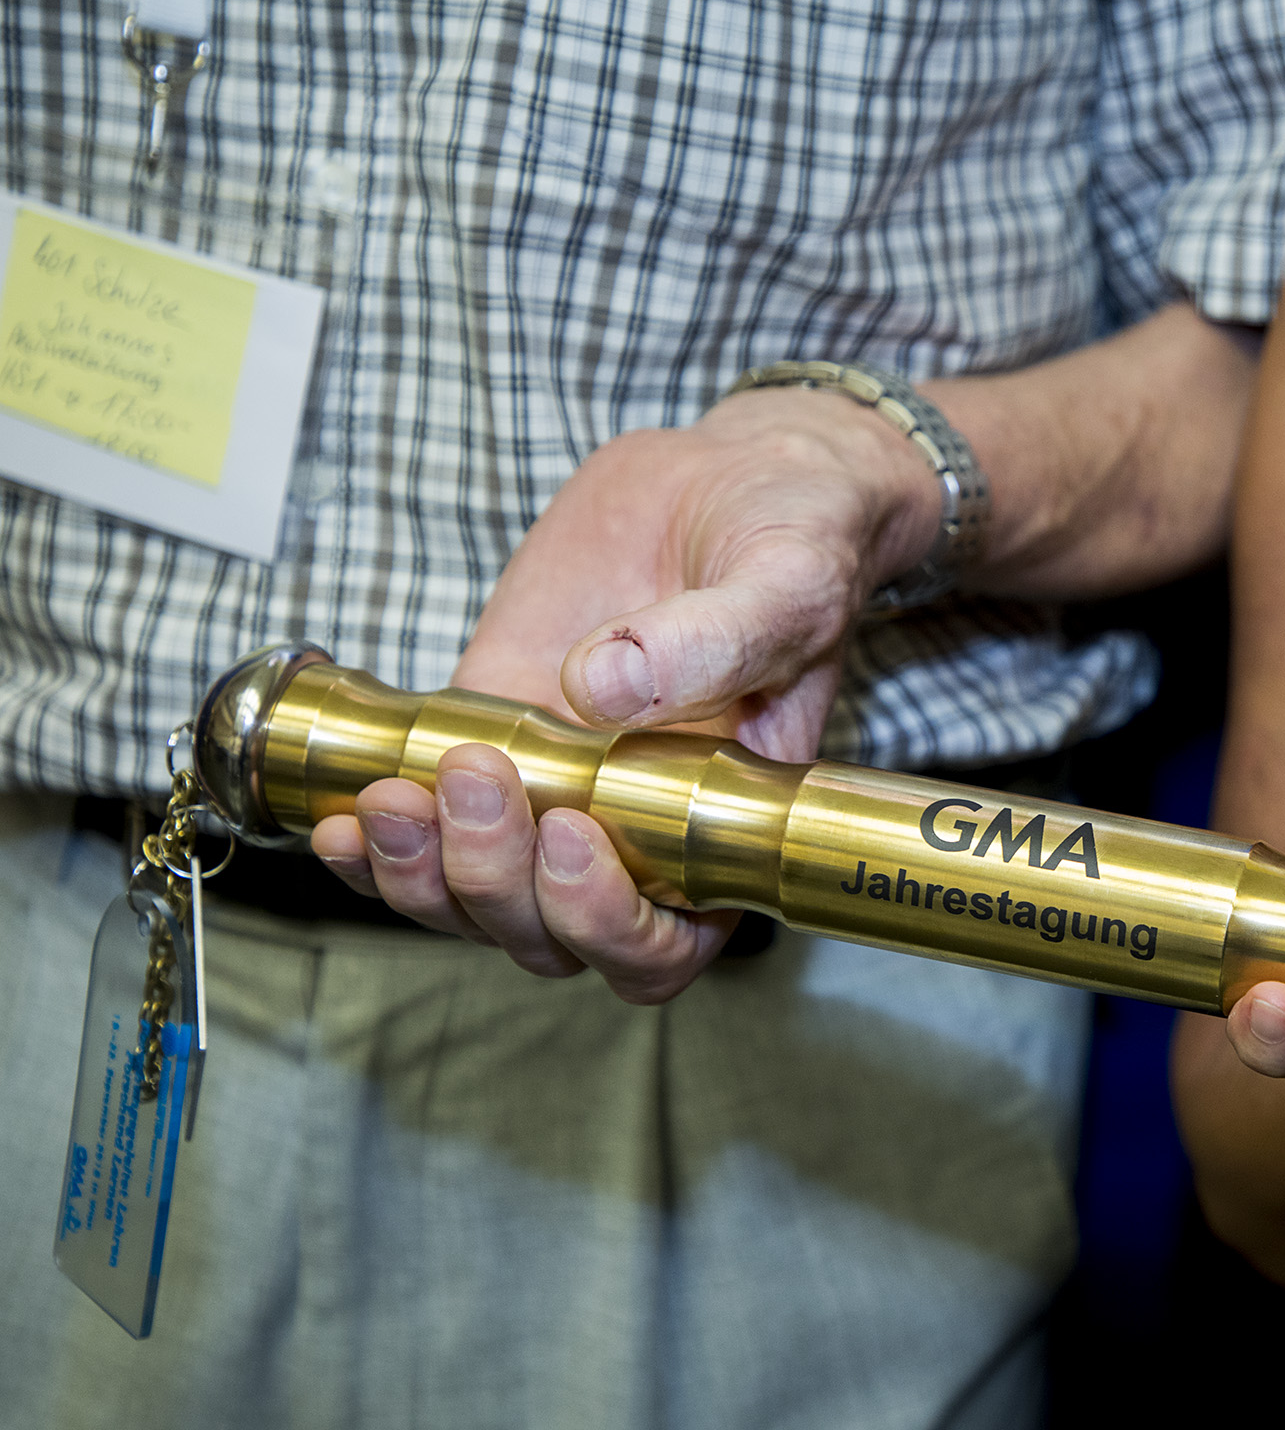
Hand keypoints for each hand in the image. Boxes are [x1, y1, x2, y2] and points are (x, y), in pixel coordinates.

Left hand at [311, 388, 942, 1000]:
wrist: (734, 482)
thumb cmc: (796, 543)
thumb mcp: (790, 582)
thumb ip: (716, 640)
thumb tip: (601, 687)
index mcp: (723, 830)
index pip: (664, 947)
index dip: (606, 923)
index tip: (571, 834)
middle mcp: (636, 834)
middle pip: (548, 938)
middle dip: (494, 881)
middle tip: (478, 779)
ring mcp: (553, 794)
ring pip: (471, 902)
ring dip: (421, 875)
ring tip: (393, 800)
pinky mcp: (485, 739)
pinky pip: (420, 830)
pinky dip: (373, 843)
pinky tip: (344, 812)